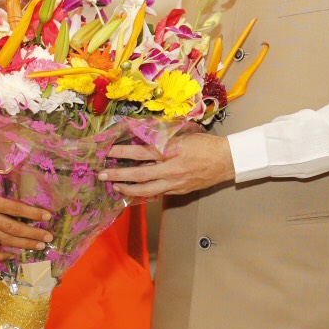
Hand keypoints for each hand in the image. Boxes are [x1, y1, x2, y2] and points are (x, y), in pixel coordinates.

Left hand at [98, 131, 234, 198]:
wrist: (226, 160)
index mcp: (171, 151)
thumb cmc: (205, 144)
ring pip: (147, 190)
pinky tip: (136, 192)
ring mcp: (175, 183)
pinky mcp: (179, 191)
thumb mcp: (183, 135)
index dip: (122, 152)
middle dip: (118, 175)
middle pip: (139, 174)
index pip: (141, 152)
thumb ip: (162, 138)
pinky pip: (158, 193)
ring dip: (128, 189)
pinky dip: (145, 193)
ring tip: (115, 187)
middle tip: (102, 175)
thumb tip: (142, 136)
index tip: (107, 151)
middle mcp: (170, 169)